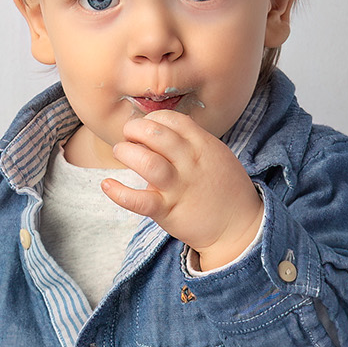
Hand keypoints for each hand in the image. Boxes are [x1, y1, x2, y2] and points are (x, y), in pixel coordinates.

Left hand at [104, 110, 263, 269]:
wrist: (240, 228)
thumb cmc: (227, 190)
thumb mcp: (219, 156)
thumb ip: (194, 142)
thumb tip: (164, 132)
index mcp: (204, 146)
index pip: (172, 119)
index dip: (153, 119)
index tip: (147, 127)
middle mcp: (190, 163)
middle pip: (156, 134)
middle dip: (135, 130)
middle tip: (129, 137)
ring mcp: (179, 187)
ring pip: (146, 162)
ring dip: (127, 152)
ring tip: (122, 152)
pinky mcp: (168, 211)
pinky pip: (139, 201)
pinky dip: (119, 193)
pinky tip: (108, 185)